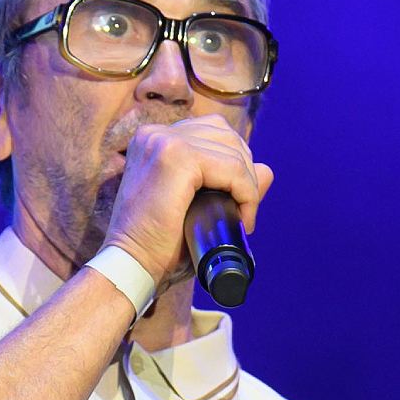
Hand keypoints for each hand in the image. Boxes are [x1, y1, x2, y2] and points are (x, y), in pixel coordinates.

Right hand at [102, 115, 273, 283]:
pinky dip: (246, 193)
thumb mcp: (199, 208)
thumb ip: (231, 185)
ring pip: (234, 152)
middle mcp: (155, 133)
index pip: (214, 132)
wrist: (132, 267)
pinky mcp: (175, 158)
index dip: (235, 165)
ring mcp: (162, 141)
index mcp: (155, 139)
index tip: (236, 204)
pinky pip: (233, 168)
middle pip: (227, 136)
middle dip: (246, 174)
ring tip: (242, 217)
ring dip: (248, 186)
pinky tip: (241, 217)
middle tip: (242, 213)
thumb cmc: (161, 245)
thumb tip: (267, 170)